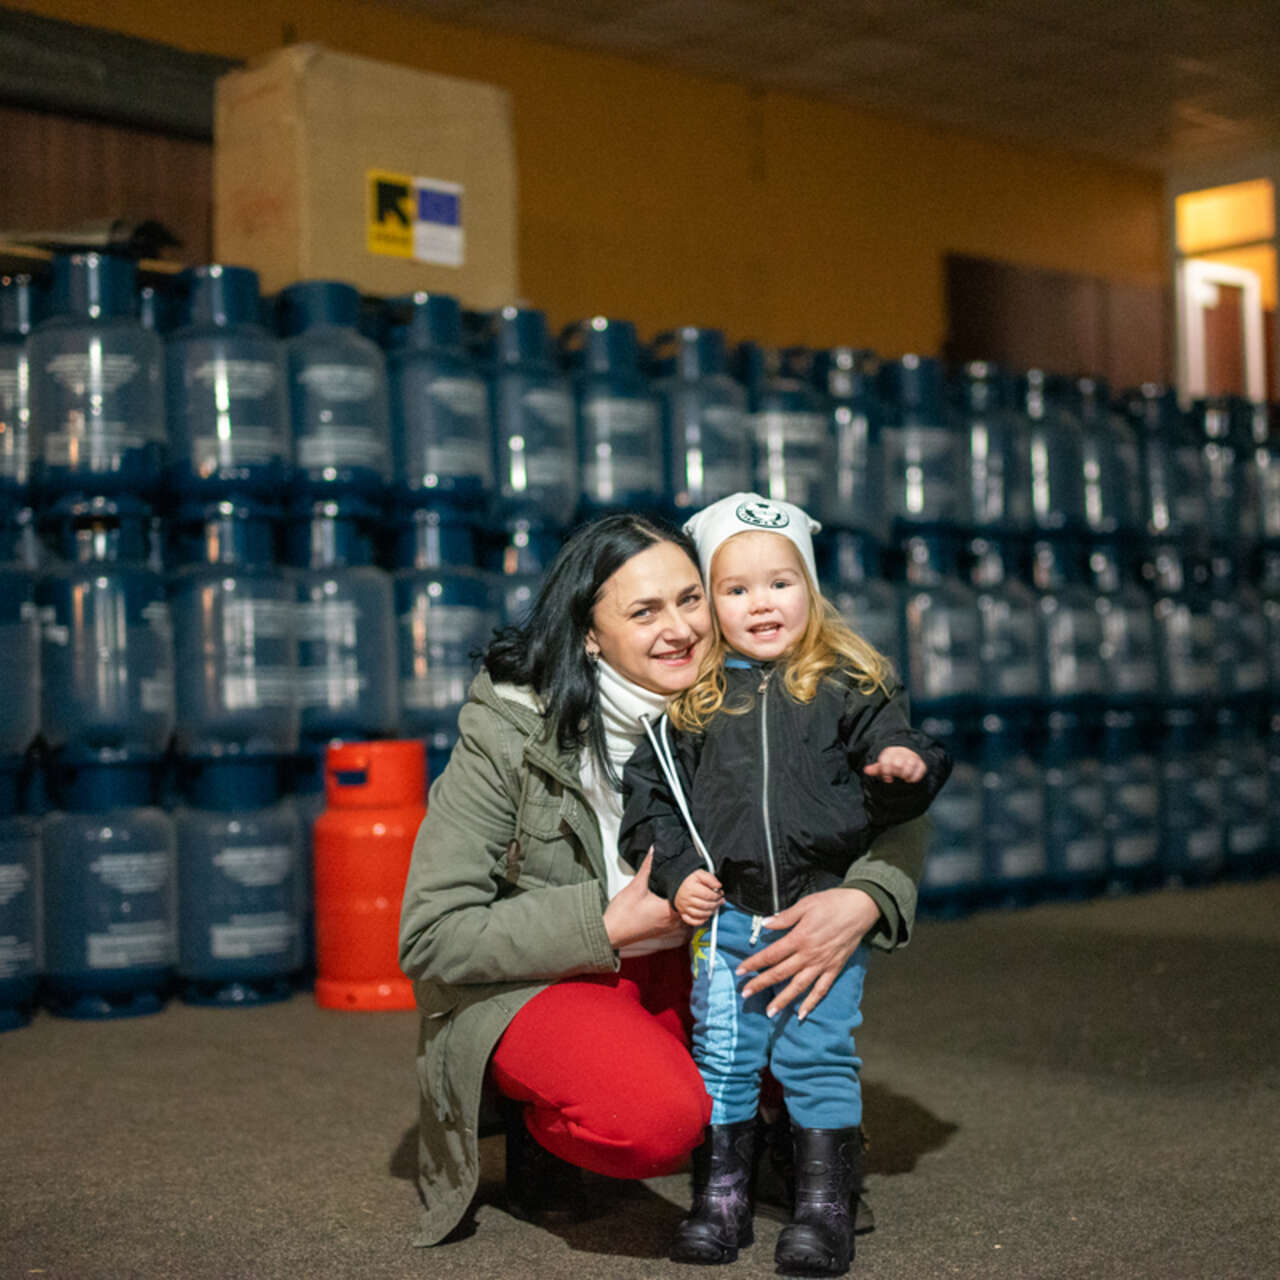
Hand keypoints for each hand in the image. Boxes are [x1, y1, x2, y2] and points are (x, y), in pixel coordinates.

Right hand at [604, 850, 689, 949]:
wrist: (611, 933)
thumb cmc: (622, 915)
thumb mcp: (635, 886)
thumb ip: (647, 867)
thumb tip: (654, 852)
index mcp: (669, 911)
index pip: (689, 895)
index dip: (688, 883)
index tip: (685, 874)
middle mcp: (672, 922)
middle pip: (689, 904)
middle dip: (686, 891)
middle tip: (681, 879)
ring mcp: (668, 928)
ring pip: (684, 912)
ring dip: (681, 901)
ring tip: (674, 889)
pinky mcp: (662, 930)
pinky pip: (677, 919)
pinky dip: (675, 909)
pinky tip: (666, 901)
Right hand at [674, 869, 722, 925]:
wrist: (677, 885)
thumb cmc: (690, 880)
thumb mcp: (699, 874)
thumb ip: (710, 878)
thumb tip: (719, 886)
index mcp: (690, 888)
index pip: (708, 895)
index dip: (717, 895)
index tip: (721, 893)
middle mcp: (686, 899)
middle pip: (705, 906)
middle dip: (716, 904)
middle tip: (721, 901)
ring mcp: (684, 908)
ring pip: (700, 914)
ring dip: (711, 912)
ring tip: (715, 907)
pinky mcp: (683, 913)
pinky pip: (692, 921)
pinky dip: (700, 921)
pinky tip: (706, 916)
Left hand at [736, 888, 880, 1019]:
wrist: (860, 908)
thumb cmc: (831, 903)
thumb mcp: (805, 904)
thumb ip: (784, 917)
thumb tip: (765, 924)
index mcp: (799, 938)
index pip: (771, 955)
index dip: (754, 964)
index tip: (740, 971)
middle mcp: (809, 955)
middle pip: (780, 973)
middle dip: (761, 984)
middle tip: (745, 994)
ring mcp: (822, 964)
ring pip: (799, 986)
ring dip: (783, 1000)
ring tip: (769, 1012)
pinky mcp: (834, 969)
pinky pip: (821, 990)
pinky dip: (811, 1003)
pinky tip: (802, 1013)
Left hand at [864, 746, 925, 783]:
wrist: (907, 754)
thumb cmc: (892, 762)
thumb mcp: (883, 764)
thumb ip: (876, 768)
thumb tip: (866, 770)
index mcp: (890, 752)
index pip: (886, 760)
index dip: (886, 771)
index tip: (887, 779)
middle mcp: (902, 753)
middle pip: (898, 763)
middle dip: (896, 772)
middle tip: (896, 777)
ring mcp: (912, 757)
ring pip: (910, 765)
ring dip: (905, 774)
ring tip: (903, 778)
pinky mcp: (921, 763)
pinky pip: (920, 769)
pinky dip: (914, 777)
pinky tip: (910, 780)